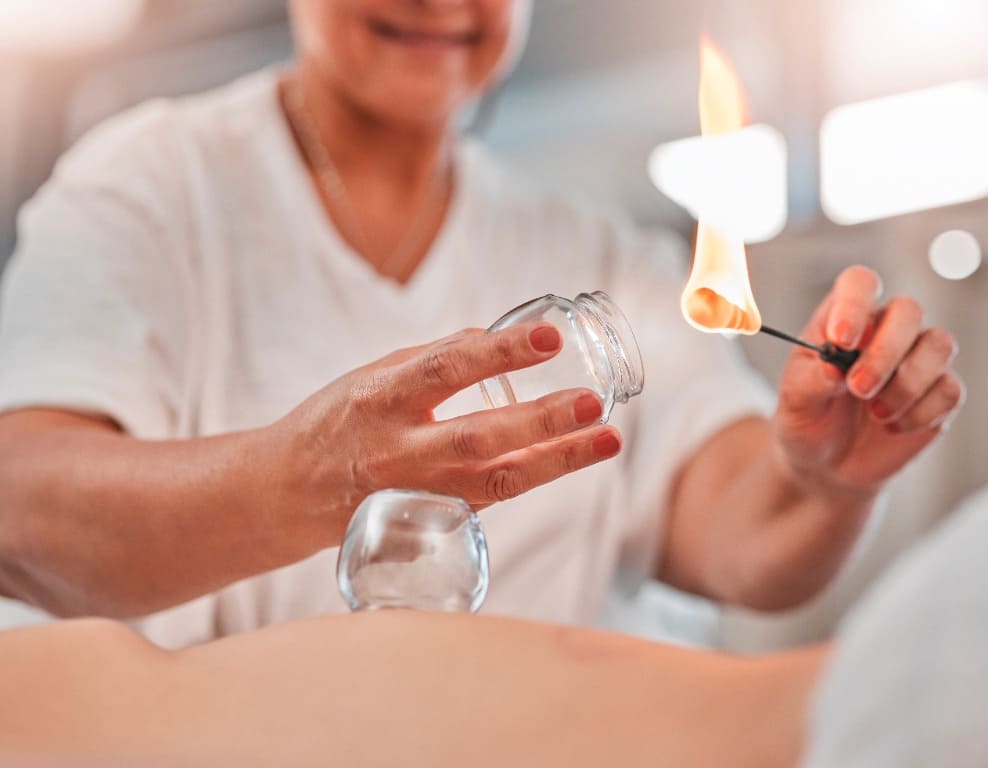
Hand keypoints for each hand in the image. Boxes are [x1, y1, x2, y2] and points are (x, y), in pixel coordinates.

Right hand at [265, 323, 621, 541]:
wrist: (286, 493)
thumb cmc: (334, 422)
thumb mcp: (369, 377)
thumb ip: (430, 361)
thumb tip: (489, 338)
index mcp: (377, 398)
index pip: (445, 370)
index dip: (499, 353)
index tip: (549, 337)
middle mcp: (397, 450)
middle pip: (479, 437)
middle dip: (542, 421)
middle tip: (593, 402)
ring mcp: (417, 492)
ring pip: (496, 480)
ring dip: (558, 460)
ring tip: (607, 439)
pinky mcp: (430, 519)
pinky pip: (490, 498)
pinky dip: (534, 477)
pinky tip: (573, 457)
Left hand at [773, 266, 964, 495]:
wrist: (826, 464)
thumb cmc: (805, 420)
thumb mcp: (794, 402)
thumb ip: (811, 380)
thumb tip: (835, 367)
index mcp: (843, 320)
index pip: (859, 282)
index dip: (854, 303)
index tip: (840, 340)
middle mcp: (884, 330)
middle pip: (909, 310)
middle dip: (886, 352)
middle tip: (858, 389)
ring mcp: (916, 359)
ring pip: (939, 344)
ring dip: (906, 384)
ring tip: (875, 414)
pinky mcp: (938, 392)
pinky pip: (949, 388)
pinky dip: (920, 413)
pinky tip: (892, 427)